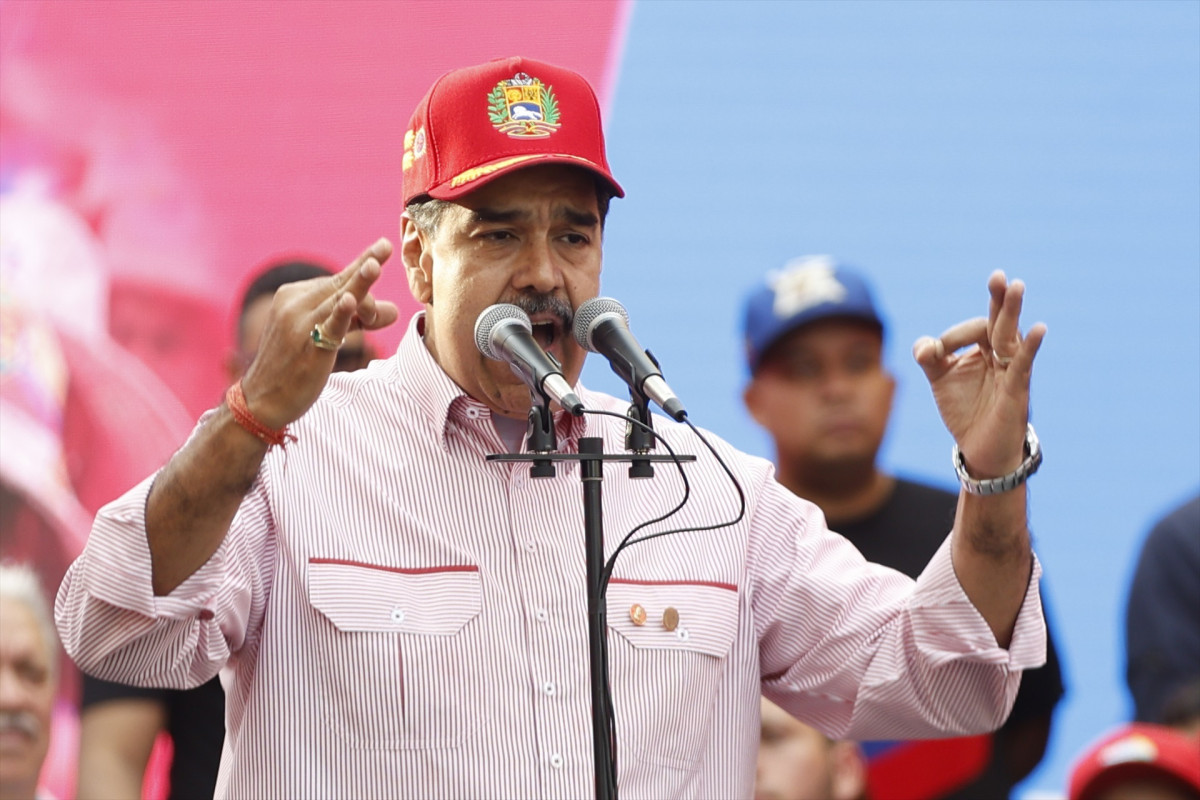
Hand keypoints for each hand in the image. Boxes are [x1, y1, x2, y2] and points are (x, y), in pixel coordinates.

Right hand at [241, 238, 398, 428]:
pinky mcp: (308, 346)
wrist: (262, 400)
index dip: (362, 271)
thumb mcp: (328, 337)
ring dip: (360, 284)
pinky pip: (328, 326)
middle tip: (387, 247)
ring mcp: (300, 324)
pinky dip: (341, 312)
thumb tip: (394, 311)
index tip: (383, 246)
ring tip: (376, 265)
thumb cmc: (295, 367)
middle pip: (340, 284)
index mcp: (294, 296)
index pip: (336, 280)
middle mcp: (295, 304)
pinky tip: (351, 300)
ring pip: (338, 299)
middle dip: (366, 270)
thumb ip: (358, 321)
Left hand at [912, 271, 1046, 477]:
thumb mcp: (939, 379)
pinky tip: (1039, 329)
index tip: (934, 353)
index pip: (972, 328)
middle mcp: (1001, 354)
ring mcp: (1011, 371)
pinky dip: (1030, 347)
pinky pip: (1023, 365)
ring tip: (1015, 286)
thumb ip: (929, 357)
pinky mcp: (1017, 390)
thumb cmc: (965, 409)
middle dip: (998, 298)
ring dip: (1011, 312)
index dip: (950, 337)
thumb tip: (925, 346)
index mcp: (984, 348)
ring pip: (1011, 337)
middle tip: (998, 276)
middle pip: (1000, 321)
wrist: (980, 450)